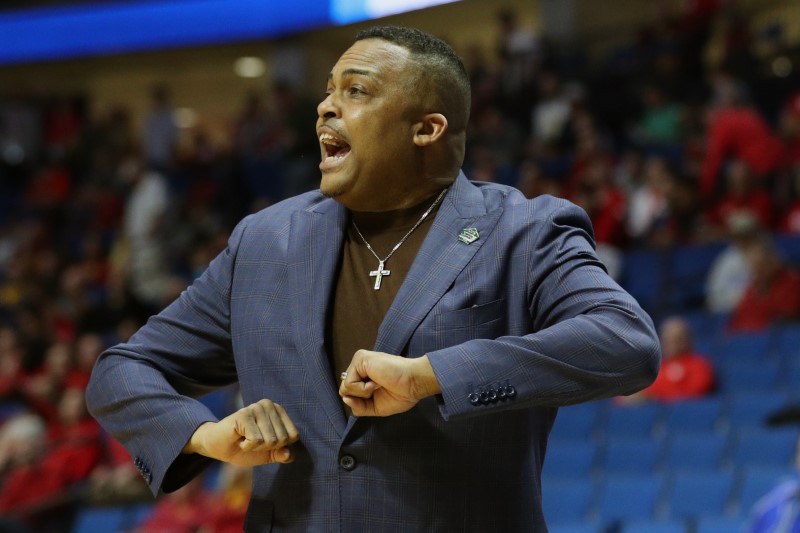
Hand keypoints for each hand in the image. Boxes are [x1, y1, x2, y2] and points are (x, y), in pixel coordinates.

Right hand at [182, 399, 298, 466]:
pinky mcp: (244, 414)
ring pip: (270, 440)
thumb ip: (282, 454)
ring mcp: (256, 408)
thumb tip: (289, 454)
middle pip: (282, 439)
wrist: (218, 448)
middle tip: (252, 440)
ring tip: (245, 438)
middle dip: (266, 447)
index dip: (279, 446)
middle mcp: (269, 405)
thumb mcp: (268, 454)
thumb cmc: (244, 448)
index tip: (264, 442)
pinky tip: (239, 438)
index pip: (293, 436)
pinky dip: (247, 446)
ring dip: (256, 447)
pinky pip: (256, 441)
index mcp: (278, 411)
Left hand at [339, 350, 440, 416]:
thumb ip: (359, 407)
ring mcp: (359, 362)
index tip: (378, 396)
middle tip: (379, 390)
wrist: (413, 384)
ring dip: (363, 393)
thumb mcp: (375, 407)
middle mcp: (359, 368)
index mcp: (363, 377)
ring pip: (345, 388)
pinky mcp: (360, 359)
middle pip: (344, 391)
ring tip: (379, 385)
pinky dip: (363, 389)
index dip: (361, 402)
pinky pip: (349, 384)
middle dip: (361, 398)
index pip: (349, 394)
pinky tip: (377, 382)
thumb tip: (345, 399)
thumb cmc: (401, 393)